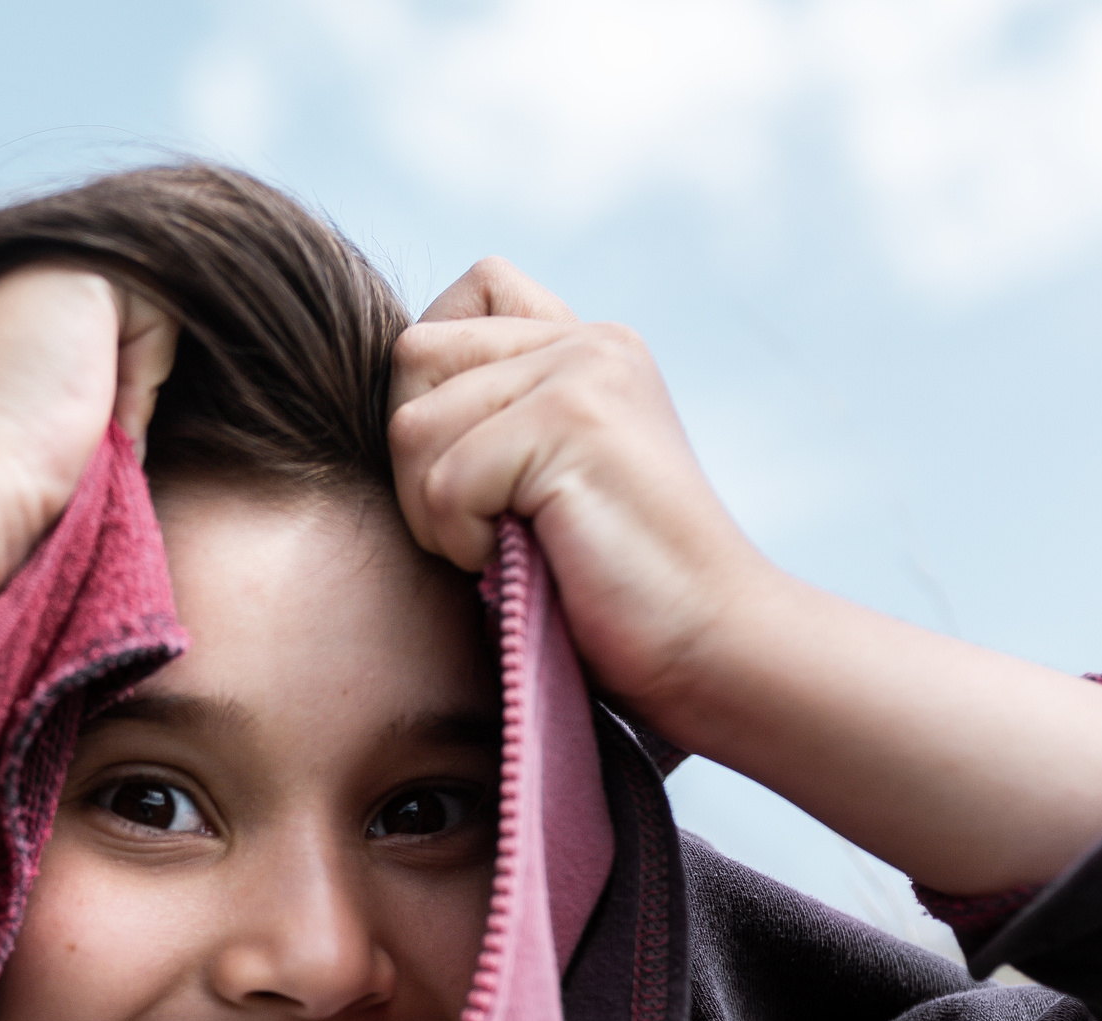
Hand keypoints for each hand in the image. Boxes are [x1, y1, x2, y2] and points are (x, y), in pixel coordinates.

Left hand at [387, 258, 770, 720]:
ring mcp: (584, 374)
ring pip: (412, 424)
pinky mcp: (572, 424)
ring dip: (434, 512)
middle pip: (413, 355)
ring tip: (507, 548)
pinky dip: (464, 543)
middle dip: (418, 456)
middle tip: (484, 523)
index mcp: (586, 345)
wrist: (710, 647)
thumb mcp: (545, 482)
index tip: (482, 467)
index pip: (469, 291)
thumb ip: (493, 416)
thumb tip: (391, 398)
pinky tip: (523, 564)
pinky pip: (443, 481)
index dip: (437, 379)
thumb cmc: (613, 591)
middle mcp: (589, 341)